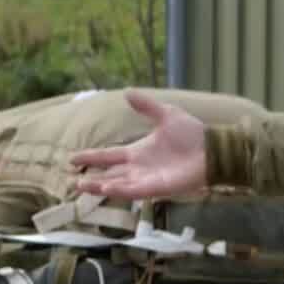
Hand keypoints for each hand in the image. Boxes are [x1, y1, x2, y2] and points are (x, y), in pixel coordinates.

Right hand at [68, 90, 207, 200]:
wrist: (212, 149)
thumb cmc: (192, 134)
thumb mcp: (166, 115)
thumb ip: (146, 106)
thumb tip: (127, 92)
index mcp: (138, 152)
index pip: (109, 156)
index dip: (91, 157)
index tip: (73, 159)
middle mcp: (139, 168)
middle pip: (109, 175)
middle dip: (90, 180)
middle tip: (71, 183)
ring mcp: (147, 179)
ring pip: (117, 185)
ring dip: (99, 187)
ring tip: (81, 187)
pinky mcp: (157, 187)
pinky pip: (134, 190)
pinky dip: (119, 189)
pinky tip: (105, 187)